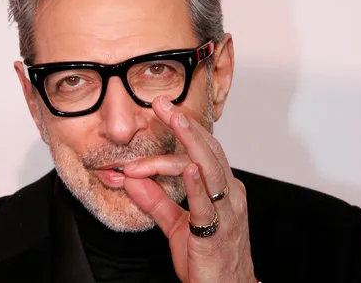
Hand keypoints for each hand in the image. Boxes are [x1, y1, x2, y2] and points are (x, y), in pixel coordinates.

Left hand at [122, 96, 255, 282]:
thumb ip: (154, 200)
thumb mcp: (176, 224)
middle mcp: (229, 192)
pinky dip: (198, 185)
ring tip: (176, 120)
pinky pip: (209, 205)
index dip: (178, 131)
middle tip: (163, 103)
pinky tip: (188, 168)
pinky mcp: (217, 232)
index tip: (156, 113)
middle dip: (185, 124)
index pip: (197, 152)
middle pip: (207, 150)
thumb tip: (130, 179)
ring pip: (210, 168)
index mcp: (221, 188)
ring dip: (191, 142)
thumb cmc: (208, 258)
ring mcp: (227, 211)